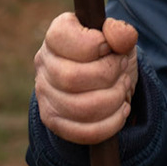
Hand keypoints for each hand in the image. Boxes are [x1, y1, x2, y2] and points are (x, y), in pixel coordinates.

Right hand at [34, 13, 140, 144]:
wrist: (106, 81)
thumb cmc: (110, 54)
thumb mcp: (121, 38)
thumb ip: (122, 33)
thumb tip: (118, 35)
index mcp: (56, 35)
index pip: (63, 38)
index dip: (95, 44)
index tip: (111, 49)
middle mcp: (44, 63)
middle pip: (72, 78)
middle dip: (108, 76)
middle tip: (122, 70)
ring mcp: (44, 94)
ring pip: (79, 108)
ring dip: (113, 99)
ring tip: (122, 88)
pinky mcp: (53, 121)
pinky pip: (82, 132)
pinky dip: (110, 123)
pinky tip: (122, 109)